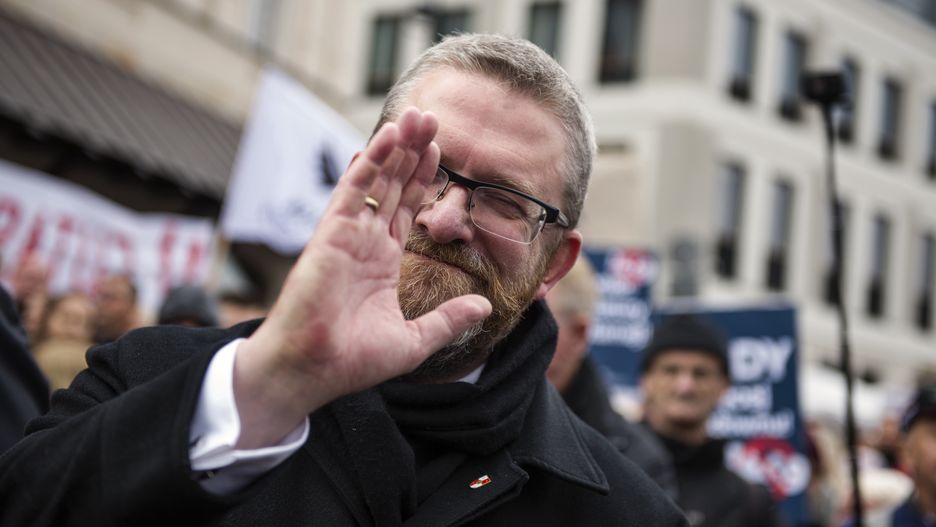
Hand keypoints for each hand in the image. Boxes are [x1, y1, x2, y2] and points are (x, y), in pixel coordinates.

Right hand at [232, 108, 491, 447]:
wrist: (312, 369)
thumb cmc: (352, 361)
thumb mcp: (414, 340)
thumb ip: (449, 320)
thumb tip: (485, 307)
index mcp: (382, 263)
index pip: (408, 209)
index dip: (424, 180)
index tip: (441, 152)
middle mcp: (366, 242)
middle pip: (395, 186)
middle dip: (414, 152)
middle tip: (432, 117)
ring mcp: (349, 234)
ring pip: (378, 180)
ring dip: (398, 147)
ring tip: (418, 116)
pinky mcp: (332, 232)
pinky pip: (355, 189)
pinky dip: (372, 161)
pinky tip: (391, 136)